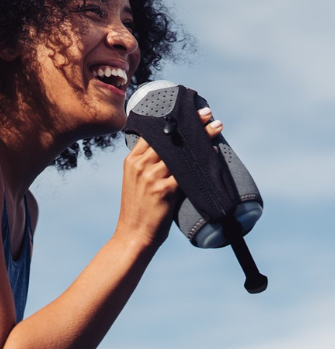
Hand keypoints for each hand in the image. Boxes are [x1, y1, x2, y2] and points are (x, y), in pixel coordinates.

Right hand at [116, 107, 222, 246]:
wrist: (133, 236)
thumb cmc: (138, 212)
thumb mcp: (136, 183)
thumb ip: (149, 166)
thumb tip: (175, 152)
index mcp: (132, 161)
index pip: (152, 132)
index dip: (171, 120)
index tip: (187, 112)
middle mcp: (140, 165)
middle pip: (169, 137)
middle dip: (190, 124)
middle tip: (207, 114)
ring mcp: (152, 176)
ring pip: (180, 150)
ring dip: (200, 138)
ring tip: (216, 127)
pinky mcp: (164, 189)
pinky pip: (187, 169)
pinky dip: (202, 160)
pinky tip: (212, 154)